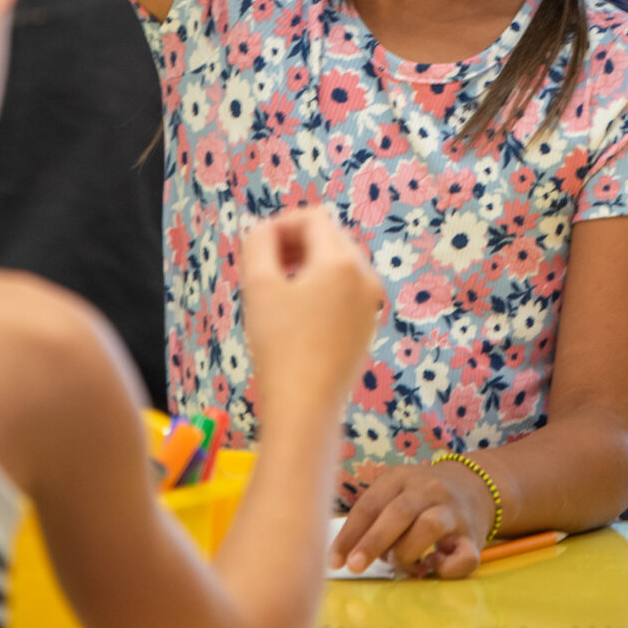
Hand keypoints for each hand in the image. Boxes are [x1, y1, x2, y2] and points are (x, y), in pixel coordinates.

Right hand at [240, 209, 382, 418]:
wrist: (306, 408)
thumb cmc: (280, 346)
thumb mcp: (259, 287)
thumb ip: (258, 244)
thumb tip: (261, 228)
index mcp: (343, 262)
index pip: (314, 218)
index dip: (281, 225)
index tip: (256, 248)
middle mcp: (366, 277)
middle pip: (329, 238)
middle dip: (295, 244)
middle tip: (263, 269)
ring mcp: (371, 304)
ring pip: (337, 265)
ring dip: (306, 266)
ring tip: (276, 293)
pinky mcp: (367, 328)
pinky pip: (344, 291)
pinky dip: (320, 290)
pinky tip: (296, 316)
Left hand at [330, 462, 494, 578]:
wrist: (475, 485)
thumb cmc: (419, 499)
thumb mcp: (393, 494)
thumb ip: (373, 519)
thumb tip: (350, 558)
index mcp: (400, 478)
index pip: (370, 505)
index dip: (350, 535)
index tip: (334, 562)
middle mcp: (428, 489)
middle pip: (399, 513)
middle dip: (373, 542)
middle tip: (354, 567)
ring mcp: (453, 512)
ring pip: (430, 526)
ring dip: (407, 552)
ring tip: (398, 563)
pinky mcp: (473, 537)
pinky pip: (463, 557)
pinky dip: (445, 569)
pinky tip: (433, 567)